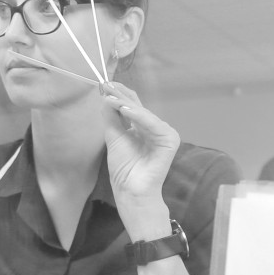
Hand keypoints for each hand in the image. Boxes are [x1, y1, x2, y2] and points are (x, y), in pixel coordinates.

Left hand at [100, 81, 178, 233]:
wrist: (130, 190)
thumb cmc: (124, 168)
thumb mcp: (113, 136)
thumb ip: (111, 116)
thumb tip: (105, 95)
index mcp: (143, 126)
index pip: (132, 105)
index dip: (118, 94)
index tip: (103, 84)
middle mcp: (155, 127)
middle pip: (138, 106)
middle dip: (120, 95)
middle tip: (106, 84)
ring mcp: (164, 133)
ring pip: (143, 113)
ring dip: (126, 103)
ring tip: (110, 96)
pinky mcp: (170, 140)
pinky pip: (152, 124)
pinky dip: (138, 116)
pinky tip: (124, 108)